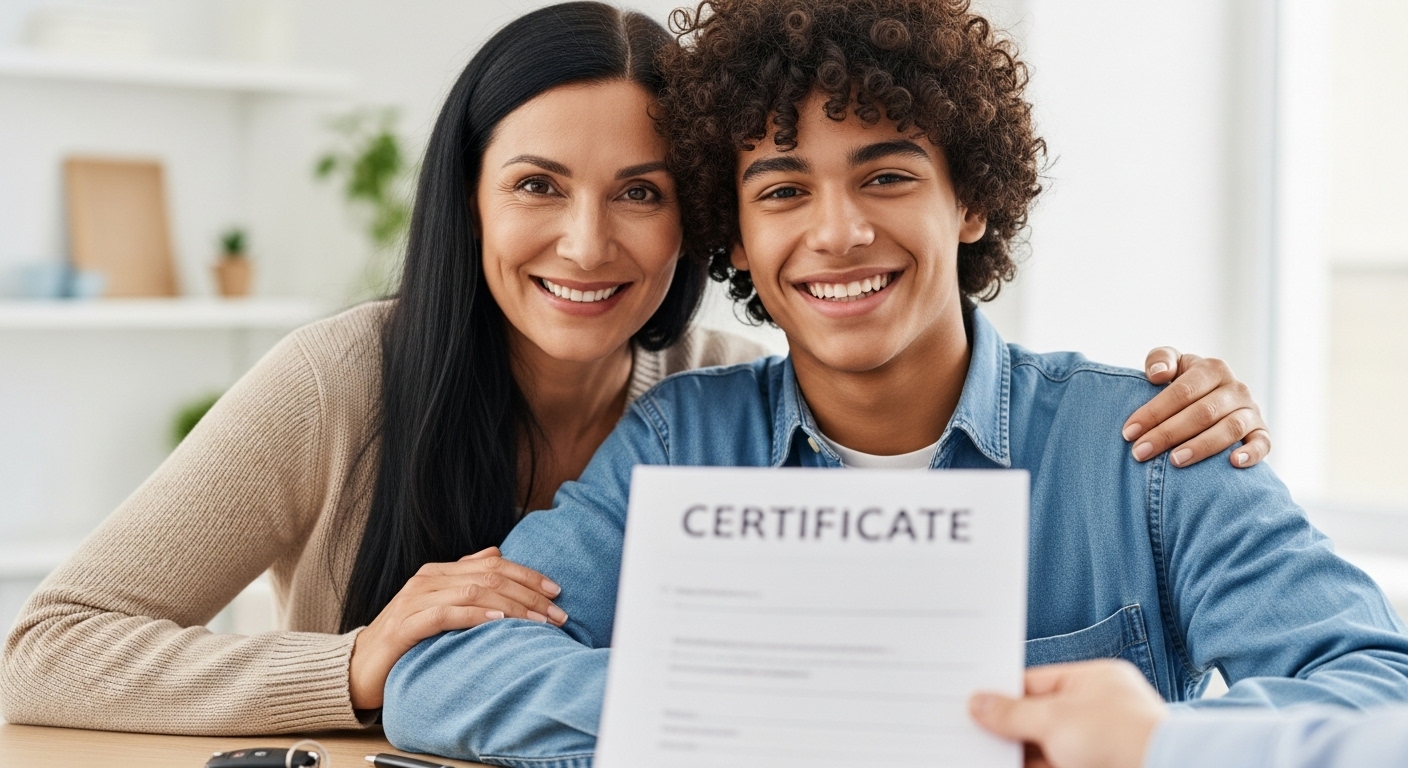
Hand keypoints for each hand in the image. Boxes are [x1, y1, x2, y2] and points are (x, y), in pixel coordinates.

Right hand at [348, 546, 564, 708]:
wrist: (359, 667)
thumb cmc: (404, 639)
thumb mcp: (439, 606)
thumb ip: (465, 579)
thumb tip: (495, 554)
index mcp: (440, 572)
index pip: (494, 564)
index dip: (529, 576)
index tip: (557, 592)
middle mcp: (429, 579)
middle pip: (489, 576)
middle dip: (529, 594)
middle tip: (557, 614)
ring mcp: (415, 600)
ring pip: (474, 592)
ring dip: (512, 606)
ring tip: (538, 621)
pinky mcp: (406, 625)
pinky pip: (446, 614)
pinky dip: (476, 615)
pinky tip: (498, 621)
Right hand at [969, 660, 1167, 767]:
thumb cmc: (1120, 738)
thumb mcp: (1055, 718)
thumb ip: (1013, 713)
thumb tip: (979, 704)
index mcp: (1095, 682)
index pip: (1038, 682)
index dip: (1003, 693)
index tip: (973, 702)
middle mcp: (1098, 712)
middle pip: (1039, 717)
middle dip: (1006, 726)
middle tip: (968, 728)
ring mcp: (1099, 745)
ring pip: (1045, 746)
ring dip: (1015, 751)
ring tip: (978, 752)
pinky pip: (1052, 764)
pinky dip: (1030, 765)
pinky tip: (1005, 765)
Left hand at [1123, 347, 1270, 468]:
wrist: (1215, 397)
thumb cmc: (1184, 384)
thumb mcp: (1172, 365)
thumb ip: (1161, 359)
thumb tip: (1159, 375)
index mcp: (1212, 369)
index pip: (1182, 391)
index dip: (1154, 412)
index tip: (1129, 432)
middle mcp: (1236, 388)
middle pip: (1202, 412)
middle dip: (1168, 434)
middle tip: (1140, 453)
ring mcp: (1251, 411)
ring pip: (1230, 428)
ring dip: (1201, 446)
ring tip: (1175, 461)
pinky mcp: (1261, 432)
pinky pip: (1263, 443)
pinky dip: (1251, 453)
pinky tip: (1232, 463)